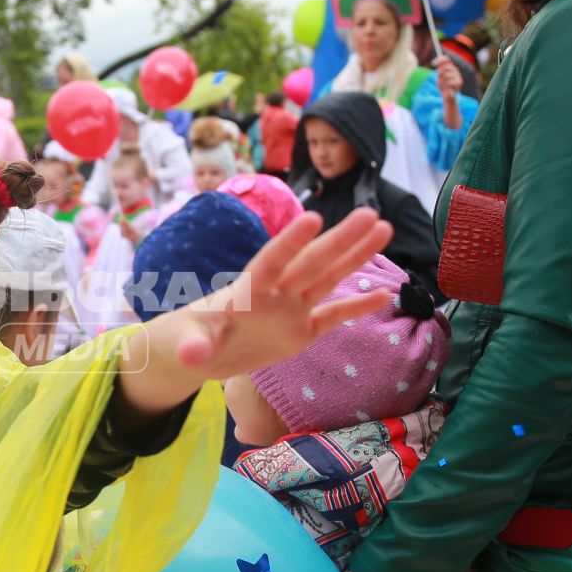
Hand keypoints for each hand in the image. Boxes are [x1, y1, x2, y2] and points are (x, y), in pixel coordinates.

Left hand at [167, 208, 393, 382]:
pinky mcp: (301, 333)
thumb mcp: (188, 345)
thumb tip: (191, 357)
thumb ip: (194, 348)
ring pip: (328, 279)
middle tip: (371, 215)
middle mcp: (275, 294)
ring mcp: (291, 310)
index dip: (290, 243)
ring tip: (384, 229)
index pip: (271, 262)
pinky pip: (333, 317)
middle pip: (311, 263)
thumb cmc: (189, 338)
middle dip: (340, 240)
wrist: (198, 350)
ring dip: (355, 257)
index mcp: (247, 291)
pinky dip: (356, 308)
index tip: (313, 218)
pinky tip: (384, 294)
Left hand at [434, 55, 462, 119]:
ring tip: (442, 86)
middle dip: (439, 73)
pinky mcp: (459, 82)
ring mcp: (458, 76)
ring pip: (445, 75)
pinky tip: (446, 89)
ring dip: (441, 81)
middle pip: (445, 67)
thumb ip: (439, 69)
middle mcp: (456, 70)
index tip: (432, 63)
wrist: (448, 96)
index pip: (446, 59)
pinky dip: (445, 86)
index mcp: (451, 67)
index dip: (439, 60)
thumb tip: (436, 61)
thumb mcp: (439, 77)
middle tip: (438, 78)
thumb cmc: (443, 86)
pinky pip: (449, 82)